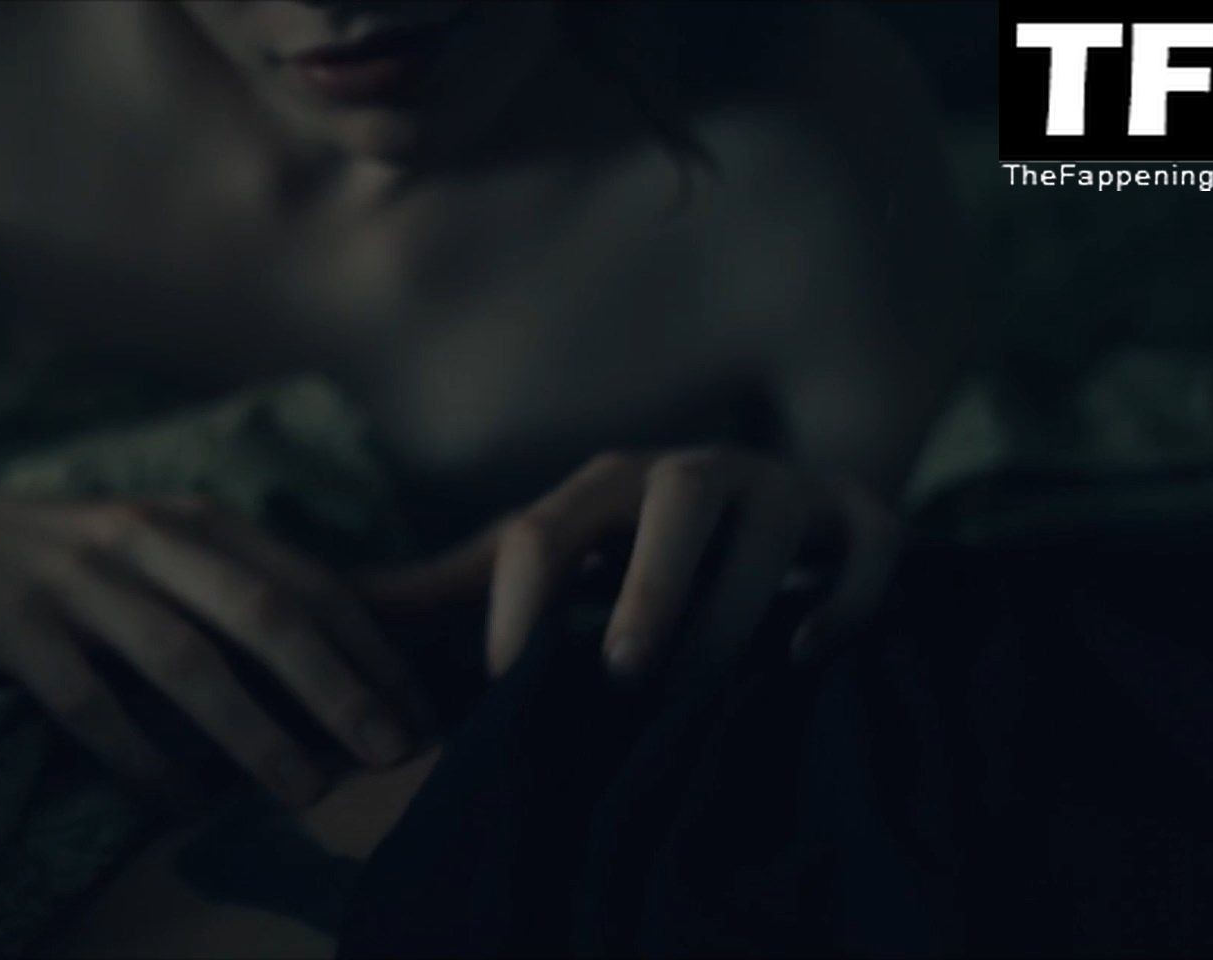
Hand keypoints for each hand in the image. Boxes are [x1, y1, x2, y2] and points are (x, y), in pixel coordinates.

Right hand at [0, 477, 427, 807]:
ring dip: (253, 732)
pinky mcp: (14, 624)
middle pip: (263, 613)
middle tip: (392, 754)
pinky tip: (178, 805)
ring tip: (305, 795)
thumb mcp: (149, 549)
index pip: (308, 581)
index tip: (422, 713)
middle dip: (337, 687)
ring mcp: (76, 577)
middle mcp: (144, 536)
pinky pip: (90, 702)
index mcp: (192, 520)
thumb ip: (225, 591)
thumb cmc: (55, 557)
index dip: (372, 649)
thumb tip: (333, 676)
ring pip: (185, 659)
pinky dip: (141, 757)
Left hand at [365, 449, 903, 677]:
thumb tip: (341, 600)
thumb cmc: (623, 558)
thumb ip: (450, 590)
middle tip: (624, 674)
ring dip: (737, 605)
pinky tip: (809, 652)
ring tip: (701, 688)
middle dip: (651, 582)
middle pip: (673, 498)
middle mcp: (692, 472)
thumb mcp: (542, 565)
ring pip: (774, 520)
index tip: (504, 681)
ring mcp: (781, 488)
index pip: (547, 525)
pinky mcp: (857, 518)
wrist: (758, 524)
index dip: (519, 600)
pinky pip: (871, 540)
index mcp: (602, 486)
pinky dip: (850, 594)